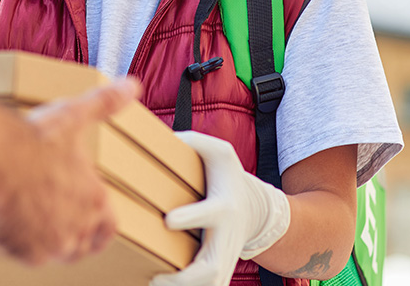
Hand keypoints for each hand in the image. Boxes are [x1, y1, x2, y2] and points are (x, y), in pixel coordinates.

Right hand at [0, 78, 138, 265]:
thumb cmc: (33, 141)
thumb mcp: (75, 115)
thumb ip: (105, 103)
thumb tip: (130, 86)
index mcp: (94, 200)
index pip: (109, 227)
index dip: (101, 226)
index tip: (94, 223)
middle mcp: (76, 228)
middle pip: (82, 245)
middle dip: (72, 235)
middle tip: (57, 221)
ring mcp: (50, 244)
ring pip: (55, 253)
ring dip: (48, 242)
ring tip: (33, 225)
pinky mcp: (22, 252)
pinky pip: (24, 255)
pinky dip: (18, 244)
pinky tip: (8, 226)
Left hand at [151, 131, 291, 285]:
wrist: (254, 208)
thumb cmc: (228, 177)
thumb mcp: (218, 152)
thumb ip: (194, 142)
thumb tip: (164, 138)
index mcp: (223, 206)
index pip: (210, 214)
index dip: (191, 218)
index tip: (168, 220)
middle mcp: (226, 237)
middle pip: (211, 266)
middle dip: (186, 277)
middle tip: (157, 277)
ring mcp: (226, 257)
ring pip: (212, 284)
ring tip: (155, 284)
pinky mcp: (222, 270)